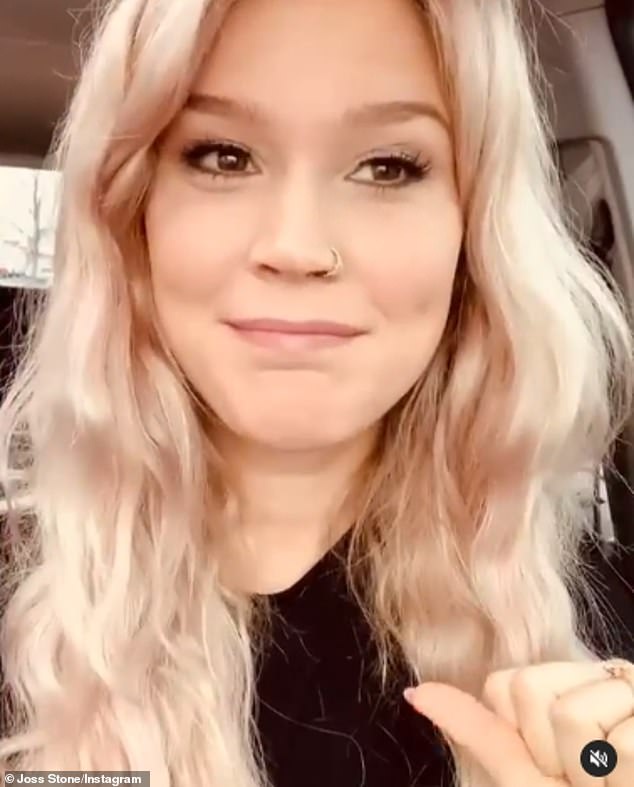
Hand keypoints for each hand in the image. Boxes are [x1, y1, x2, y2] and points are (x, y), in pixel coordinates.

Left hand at [404, 660, 633, 786]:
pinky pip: (621, 745)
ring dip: (589, 771)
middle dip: (550, 753)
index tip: (551, 763)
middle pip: (529, 690)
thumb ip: (475, 728)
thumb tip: (414, 692)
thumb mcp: (523, 774)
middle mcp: (597, 675)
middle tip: (585, 776)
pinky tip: (632, 778)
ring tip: (612, 779)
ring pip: (569, 716)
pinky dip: (624, 777)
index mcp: (563, 682)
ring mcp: (630, 688)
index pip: (506, 684)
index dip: (521, 736)